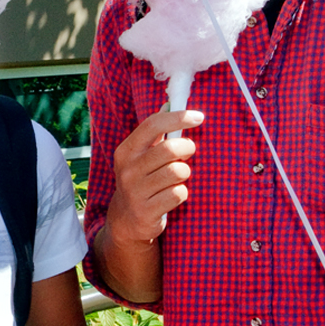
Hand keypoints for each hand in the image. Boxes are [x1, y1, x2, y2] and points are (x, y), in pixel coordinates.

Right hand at [102, 109, 203, 245]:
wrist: (125, 221)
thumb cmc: (140, 181)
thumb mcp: (139, 157)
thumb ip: (153, 133)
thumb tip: (169, 104)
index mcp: (126, 151)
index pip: (153, 124)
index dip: (178, 117)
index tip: (199, 117)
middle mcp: (128, 169)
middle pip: (170, 149)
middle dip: (187, 147)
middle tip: (189, 152)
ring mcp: (135, 192)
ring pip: (177, 172)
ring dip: (184, 173)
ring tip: (178, 176)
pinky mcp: (147, 211)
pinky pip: (178, 194)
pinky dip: (181, 193)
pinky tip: (173, 195)